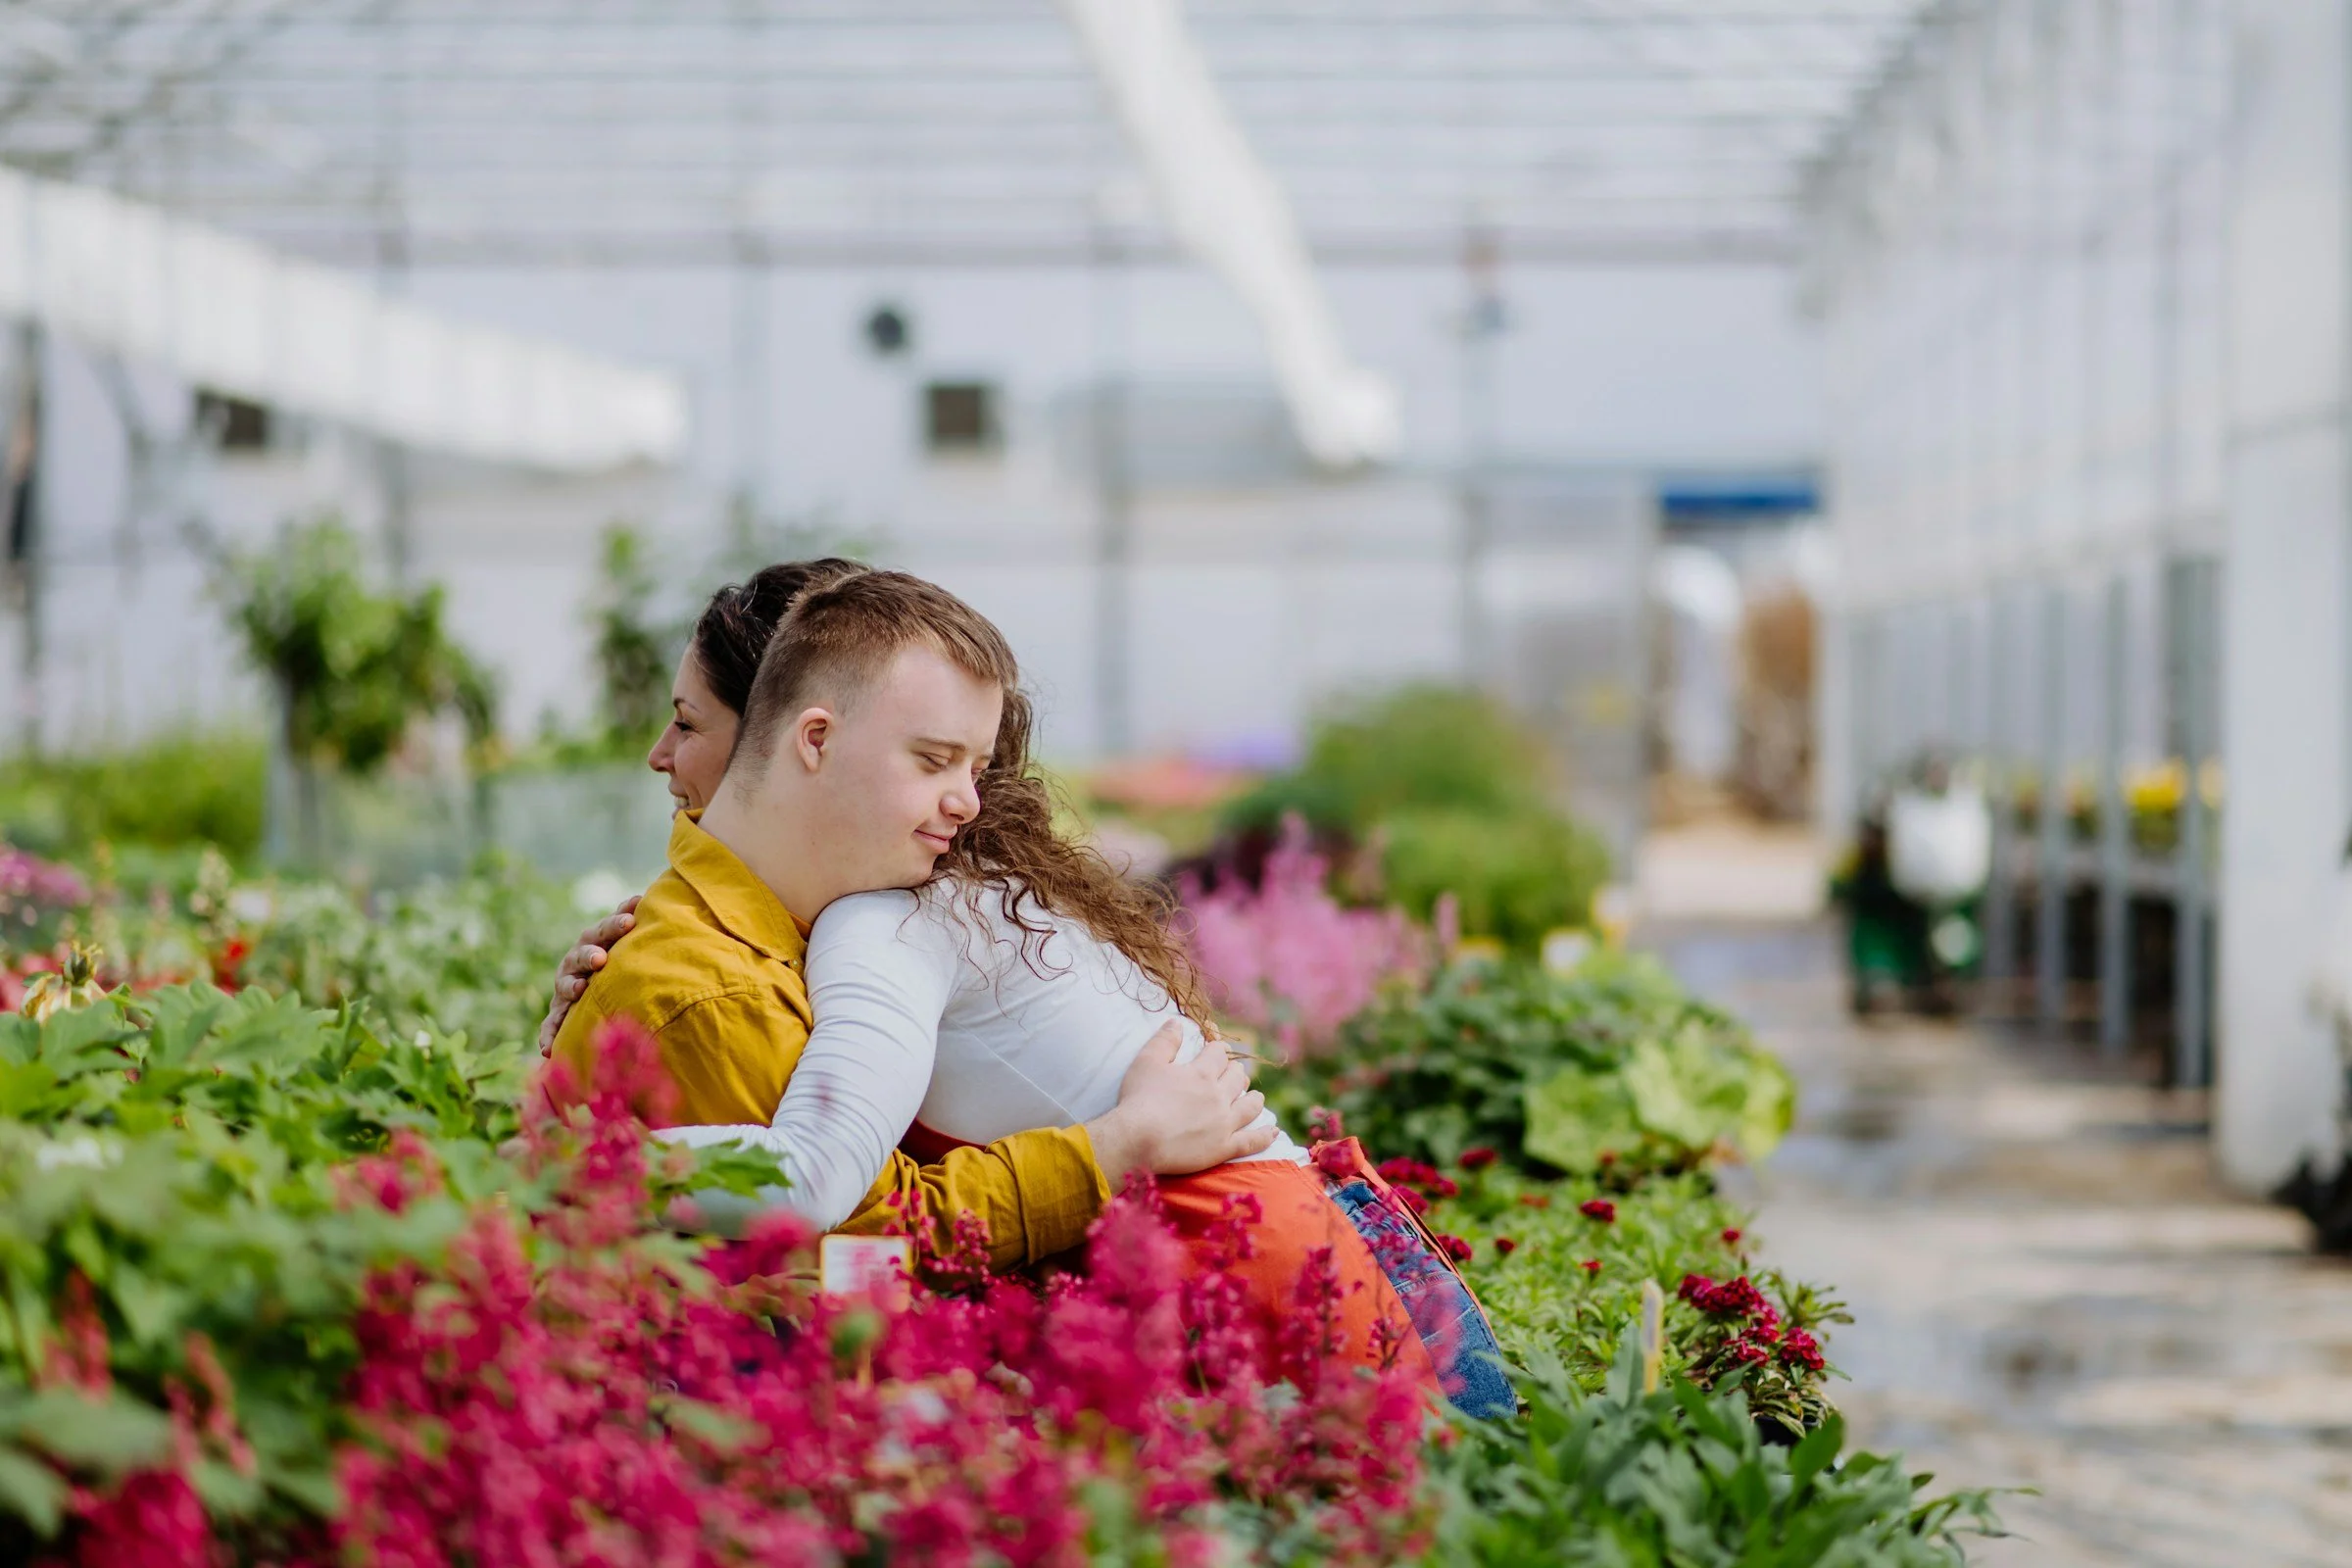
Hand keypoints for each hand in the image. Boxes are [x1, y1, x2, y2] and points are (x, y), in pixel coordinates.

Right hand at [536, 897, 639, 1056]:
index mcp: (592, 942)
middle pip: (580, 956)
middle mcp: (575, 963)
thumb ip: (625, 919)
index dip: (614, 925)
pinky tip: (547, 1048)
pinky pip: (551, 1024)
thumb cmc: (612, 955)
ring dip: (571, 987)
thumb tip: (638, 898)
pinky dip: (548, 1035)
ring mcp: (565, 988)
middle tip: (601, 958)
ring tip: (579, 991)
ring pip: (564, 986)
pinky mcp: (559, 1013)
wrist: (592, 981)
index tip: (630, 921)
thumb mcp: (618, 938)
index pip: (603, 931)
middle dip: (589, 956)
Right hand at [1084, 1020, 1275, 1180]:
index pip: (1219, 1054)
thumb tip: (1176, 1021)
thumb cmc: (1138, 1099)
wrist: (1137, 1140)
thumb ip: (1164, 1041)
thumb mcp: (1146, 1062)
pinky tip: (1273, 1131)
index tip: (1216, 1050)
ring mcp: (1224, 1123)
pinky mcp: (1224, 1148)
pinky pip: (1251, 1141)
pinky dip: (1265, 1135)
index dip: (1218, 1050)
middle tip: (1234, 1073)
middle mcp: (1218, 1095)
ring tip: (1256, 1096)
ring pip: (1249, 1106)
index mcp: (1201, 1073)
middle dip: (1236, 1072)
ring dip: (1254, 1098)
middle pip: (1237, 1078)